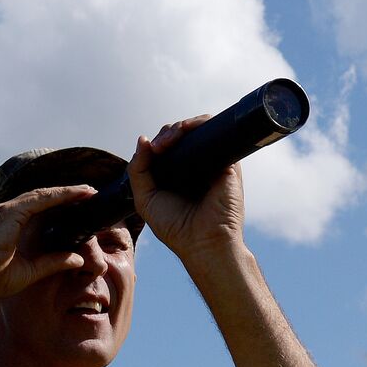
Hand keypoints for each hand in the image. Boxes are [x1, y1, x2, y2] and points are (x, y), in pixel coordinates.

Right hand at [0, 185, 94, 301]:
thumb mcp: (31, 271)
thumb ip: (53, 262)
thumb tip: (78, 260)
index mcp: (6, 224)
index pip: (37, 208)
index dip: (58, 204)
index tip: (79, 203)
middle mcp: (3, 212)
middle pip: (40, 197)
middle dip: (66, 194)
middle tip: (89, 192)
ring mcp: (3, 210)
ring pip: (41, 195)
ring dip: (66, 192)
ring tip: (88, 191)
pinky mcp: (8, 212)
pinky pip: (38, 199)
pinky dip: (58, 195)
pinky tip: (75, 194)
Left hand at [128, 116, 245, 265]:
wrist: (204, 243)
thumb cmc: (176, 228)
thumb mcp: (145, 199)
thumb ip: (138, 171)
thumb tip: (142, 139)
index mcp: (178, 175)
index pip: (167, 146)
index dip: (158, 142)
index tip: (150, 150)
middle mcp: (196, 167)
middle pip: (181, 135)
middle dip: (167, 134)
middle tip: (159, 147)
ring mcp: (213, 163)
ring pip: (198, 129)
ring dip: (181, 126)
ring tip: (170, 139)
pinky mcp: (228, 162)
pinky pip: (216, 131)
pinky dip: (201, 123)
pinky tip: (187, 129)